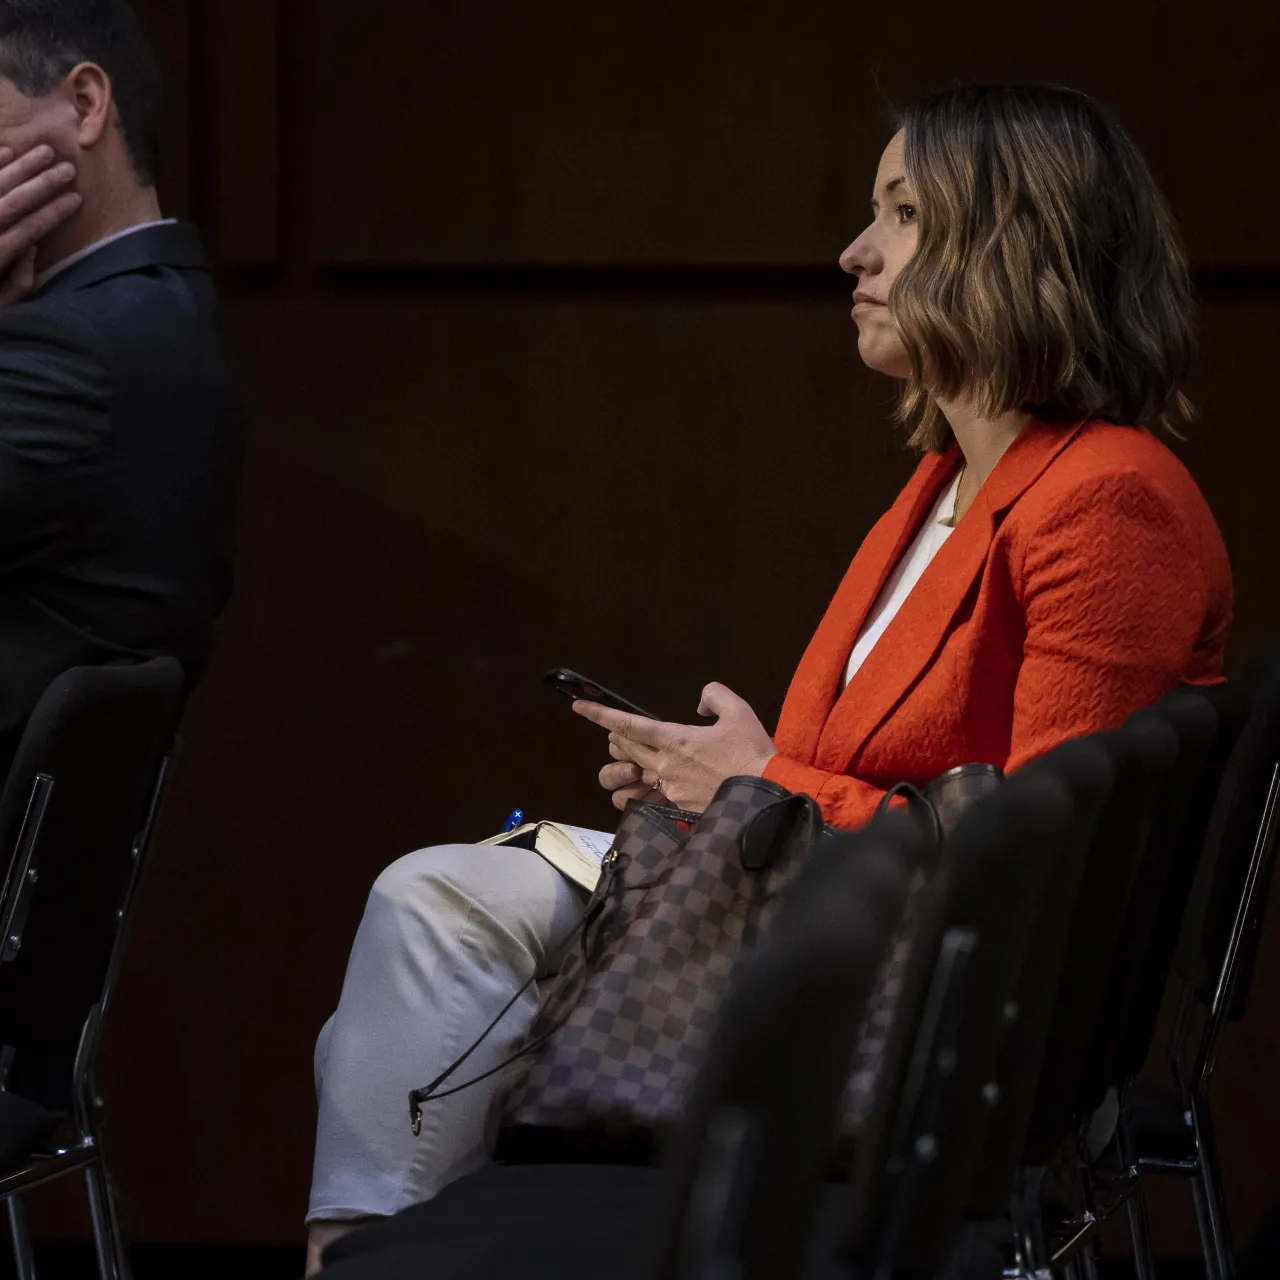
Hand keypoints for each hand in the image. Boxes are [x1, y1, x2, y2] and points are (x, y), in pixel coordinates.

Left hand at [0, 145, 80, 306]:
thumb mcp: (0, 306)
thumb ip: (18, 282)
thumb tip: (33, 249)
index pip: (31, 228)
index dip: (55, 212)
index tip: (78, 198)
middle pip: (14, 201)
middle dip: (44, 183)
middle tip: (68, 167)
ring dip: (21, 166)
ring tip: (44, 151)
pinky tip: (5, 150)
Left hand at [575, 682, 778, 812]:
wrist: (767, 793)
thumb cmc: (753, 752)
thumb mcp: (738, 711)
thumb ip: (714, 697)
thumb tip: (699, 704)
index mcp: (675, 739)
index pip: (627, 725)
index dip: (599, 715)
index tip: (578, 708)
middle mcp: (665, 765)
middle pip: (625, 749)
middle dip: (616, 738)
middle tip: (618, 732)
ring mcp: (670, 789)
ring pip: (635, 775)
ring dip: (630, 765)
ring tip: (639, 759)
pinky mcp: (679, 808)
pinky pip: (654, 796)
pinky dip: (652, 786)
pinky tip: (662, 782)